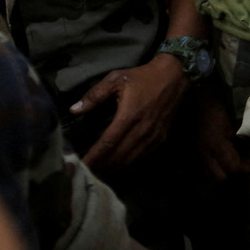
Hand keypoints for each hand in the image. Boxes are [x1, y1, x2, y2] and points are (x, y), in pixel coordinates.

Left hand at [72, 53, 187, 170]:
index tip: (81, 165)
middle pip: (118, 156)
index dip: (93, 157)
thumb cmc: (143, 76)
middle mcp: (142, 130)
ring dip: (114, 168)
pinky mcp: (161, 138)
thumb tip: (73, 110)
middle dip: (101, 167)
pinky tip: (118, 166)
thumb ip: (94, 95)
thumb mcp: (116, 79)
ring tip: (99, 173)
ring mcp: (153, 136)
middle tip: (86, 173)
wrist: (175, 75)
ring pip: (130, 160)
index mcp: (129, 116)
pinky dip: (128, 163)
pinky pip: (142, 156)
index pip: (107, 144)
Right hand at [196, 82, 249, 181]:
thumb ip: (245, 136)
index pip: (234, 167)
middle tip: (245, 163)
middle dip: (234, 173)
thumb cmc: (218, 106)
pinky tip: (222, 158)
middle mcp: (205, 153)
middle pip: (221, 177)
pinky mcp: (193, 151)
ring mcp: (197, 153)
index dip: (247, 168)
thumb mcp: (235, 120)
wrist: (196, 98)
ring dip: (223, 172)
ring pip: (210, 175)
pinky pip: (204, 168)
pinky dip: (214, 167)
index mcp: (217, 145)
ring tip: (234, 160)